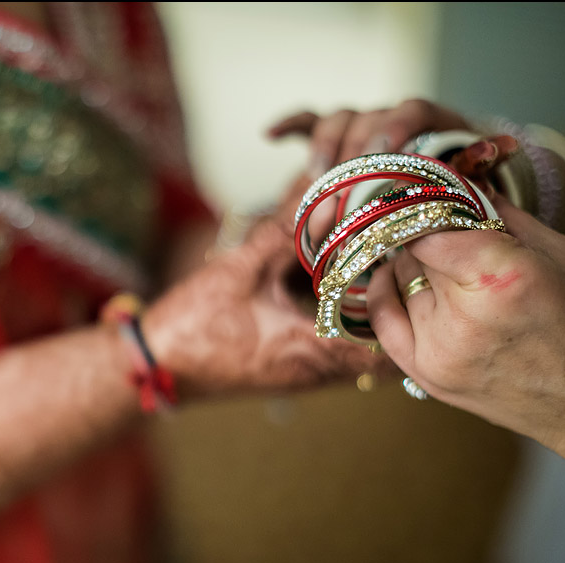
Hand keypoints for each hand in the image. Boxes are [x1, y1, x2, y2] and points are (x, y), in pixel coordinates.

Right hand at [144, 175, 393, 395]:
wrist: (159, 363)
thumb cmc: (196, 322)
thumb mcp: (243, 266)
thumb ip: (288, 227)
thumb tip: (323, 185)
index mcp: (313, 348)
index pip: (387, 337)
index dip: (402, 300)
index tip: (405, 264)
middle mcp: (319, 370)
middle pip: (385, 351)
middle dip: (395, 309)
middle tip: (400, 263)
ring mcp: (307, 375)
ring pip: (364, 354)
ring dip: (373, 318)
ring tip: (375, 272)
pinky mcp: (294, 371)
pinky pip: (339, 352)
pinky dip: (348, 324)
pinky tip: (340, 289)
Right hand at [269, 99, 520, 249]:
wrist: (440, 178)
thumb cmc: (454, 185)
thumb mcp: (472, 181)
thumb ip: (480, 167)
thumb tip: (500, 149)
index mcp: (428, 121)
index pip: (410, 111)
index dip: (395, 128)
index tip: (385, 152)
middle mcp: (390, 117)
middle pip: (365, 120)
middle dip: (350, 159)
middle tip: (342, 195)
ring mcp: (360, 125)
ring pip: (336, 121)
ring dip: (324, 149)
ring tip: (316, 181)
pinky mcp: (335, 138)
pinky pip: (308, 122)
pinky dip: (290, 126)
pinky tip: (269, 136)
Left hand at [366, 197, 564, 467]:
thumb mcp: (556, 253)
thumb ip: (500, 215)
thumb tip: (461, 184)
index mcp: (499, 276)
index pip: (427, 226)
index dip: (431, 212)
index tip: (437, 205)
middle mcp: (462, 315)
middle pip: (413, 252)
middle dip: (430, 240)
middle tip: (452, 240)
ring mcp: (438, 350)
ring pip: (398, 281)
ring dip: (415, 268)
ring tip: (446, 270)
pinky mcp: (425, 375)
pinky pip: (380, 321)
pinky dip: (382, 294)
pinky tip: (391, 279)